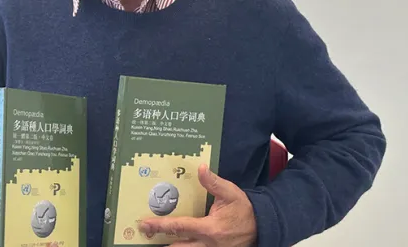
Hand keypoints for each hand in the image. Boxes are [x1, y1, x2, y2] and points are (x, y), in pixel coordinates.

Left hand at [138, 164, 256, 246]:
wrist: (262, 227)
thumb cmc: (244, 209)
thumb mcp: (230, 193)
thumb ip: (214, 183)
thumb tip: (201, 168)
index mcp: (209, 229)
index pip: (179, 227)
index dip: (160, 226)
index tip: (145, 224)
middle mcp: (207, 244)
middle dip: (160, 241)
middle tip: (146, 233)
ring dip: (171, 246)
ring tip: (156, 239)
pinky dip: (184, 246)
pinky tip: (174, 241)